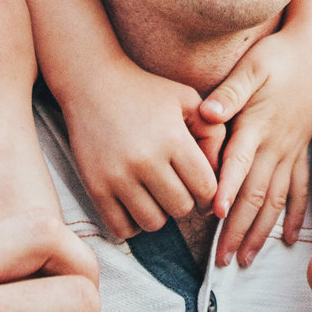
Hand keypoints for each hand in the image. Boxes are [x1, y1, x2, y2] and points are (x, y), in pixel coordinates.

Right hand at [57, 56, 219, 237]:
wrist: (92, 83)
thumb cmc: (146, 91)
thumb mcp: (187, 99)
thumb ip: (213, 133)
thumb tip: (219, 173)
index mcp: (173, 138)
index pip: (206, 189)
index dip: (209, 193)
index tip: (200, 187)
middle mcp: (146, 160)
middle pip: (181, 208)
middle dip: (184, 202)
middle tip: (176, 188)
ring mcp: (118, 176)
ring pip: (153, 223)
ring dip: (159, 215)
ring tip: (155, 195)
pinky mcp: (95, 187)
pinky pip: (121, 228)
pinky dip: (132, 224)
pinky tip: (134, 204)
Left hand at [200, 29, 311, 266]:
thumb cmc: (277, 55)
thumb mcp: (251, 66)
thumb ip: (229, 91)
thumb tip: (207, 112)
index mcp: (258, 125)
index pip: (240, 163)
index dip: (228, 189)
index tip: (215, 215)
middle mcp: (276, 145)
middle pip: (255, 195)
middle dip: (237, 229)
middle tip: (221, 259)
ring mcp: (291, 151)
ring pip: (275, 201)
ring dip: (260, 232)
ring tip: (244, 258)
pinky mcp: (300, 151)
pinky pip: (299, 190)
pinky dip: (293, 215)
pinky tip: (288, 238)